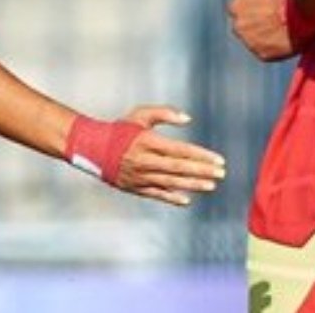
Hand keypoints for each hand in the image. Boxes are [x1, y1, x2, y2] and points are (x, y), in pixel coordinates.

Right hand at [108, 106, 228, 206]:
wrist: (93, 149)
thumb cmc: (121, 130)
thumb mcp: (141, 114)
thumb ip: (165, 113)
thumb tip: (187, 118)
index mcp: (148, 142)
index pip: (180, 150)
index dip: (201, 156)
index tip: (218, 159)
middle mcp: (145, 161)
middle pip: (179, 168)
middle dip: (202, 171)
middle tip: (221, 174)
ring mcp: (140, 176)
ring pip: (171, 182)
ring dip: (193, 184)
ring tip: (211, 185)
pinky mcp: (135, 187)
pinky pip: (156, 194)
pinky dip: (172, 197)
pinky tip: (187, 200)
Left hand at [228, 0, 296, 60]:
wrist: (301, 12)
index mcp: (235, 7)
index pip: (238, 9)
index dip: (252, 7)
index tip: (266, 6)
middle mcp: (238, 26)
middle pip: (244, 26)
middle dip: (254, 23)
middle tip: (274, 18)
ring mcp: (249, 42)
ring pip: (253, 39)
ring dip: (262, 35)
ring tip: (281, 28)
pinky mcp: (262, 55)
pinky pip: (264, 51)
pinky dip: (272, 46)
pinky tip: (284, 38)